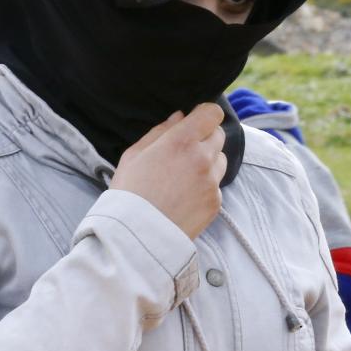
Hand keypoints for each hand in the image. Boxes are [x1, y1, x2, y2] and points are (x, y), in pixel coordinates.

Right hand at [109, 102, 225, 238]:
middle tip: (185, 151)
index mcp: (181, 141)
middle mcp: (202, 158)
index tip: (196, 121)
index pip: (212, 114)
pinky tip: (185, 196)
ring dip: (208, 162)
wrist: (136, 236)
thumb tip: (180, 117)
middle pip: (218, 135)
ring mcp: (211, 182)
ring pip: (220, 160)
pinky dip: (205, 186)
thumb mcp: (134, 154)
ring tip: (184, 176)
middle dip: (205, 138)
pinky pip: (216, 185)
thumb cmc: (129, 192)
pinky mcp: (215, 203)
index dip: (205, 115)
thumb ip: (160, 131)